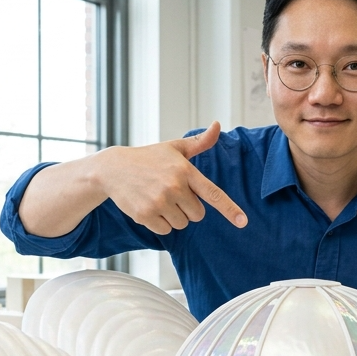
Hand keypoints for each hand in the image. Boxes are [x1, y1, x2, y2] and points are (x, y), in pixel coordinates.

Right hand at [97, 122, 247, 234]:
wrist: (113, 168)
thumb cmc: (148, 158)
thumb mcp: (174, 148)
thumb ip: (200, 142)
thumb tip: (218, 125)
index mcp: (185, 170)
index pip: (213, 193)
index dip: (229, 209)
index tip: (243, 222)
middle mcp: (174, 186)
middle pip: (197, 214)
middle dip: (188, 208)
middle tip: (171, 193)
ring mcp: (159, 201)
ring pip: (182, 223)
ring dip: (173, 216)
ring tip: (158, 198)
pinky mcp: (145, 215)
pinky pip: (166, 230)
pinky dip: (159, 223)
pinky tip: (149, 207)